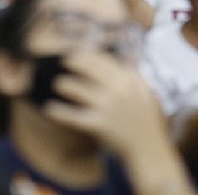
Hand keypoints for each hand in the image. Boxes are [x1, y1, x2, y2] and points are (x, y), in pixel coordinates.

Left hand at [44, 50, 168, 156]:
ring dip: (64, 84)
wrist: (148, 147)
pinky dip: (59, 112)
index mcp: (127, 79)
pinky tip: (49, 108)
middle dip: (73, 61)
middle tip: (64, 61)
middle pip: (87, 68)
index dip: (88, 53)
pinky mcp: (97, 125)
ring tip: (58, 83)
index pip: (103, 59)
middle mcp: (115, 89)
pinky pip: (72, 116)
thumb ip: (134, 74)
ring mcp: (105, 107)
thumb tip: (126, 57)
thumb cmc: (148, 119)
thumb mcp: (146, 91)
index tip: (79, 51)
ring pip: (76, 89)